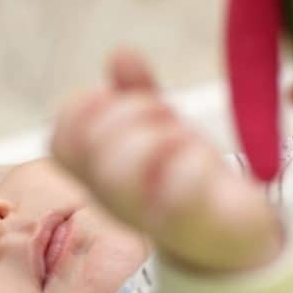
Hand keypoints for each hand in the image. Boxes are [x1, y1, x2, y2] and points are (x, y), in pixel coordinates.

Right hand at [51, 51, 282, 273]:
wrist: (232, 238)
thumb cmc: (185, 178)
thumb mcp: (160, 128)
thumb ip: (136, 92)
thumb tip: (120, 54)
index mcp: (98, 175)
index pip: (61, 140)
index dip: (85, 109)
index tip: (122, 99)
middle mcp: (115, 198)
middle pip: (96, 147)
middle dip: (134, 113)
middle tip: (166, 116)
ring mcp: (149, 216)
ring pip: (127, 168)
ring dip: (163, 135)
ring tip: (186, 139)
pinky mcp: (194, 225)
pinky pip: (180, 189)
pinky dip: (191, 162)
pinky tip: (204, 162)